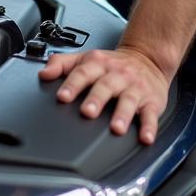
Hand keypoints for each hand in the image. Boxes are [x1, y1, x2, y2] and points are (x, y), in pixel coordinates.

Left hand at [38, 47, 168, 143]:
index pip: (83, 73)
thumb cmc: (112, 64)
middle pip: (105, 86)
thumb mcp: (86, 58)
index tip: (62, 97)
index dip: (72, 85)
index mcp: (98, 64)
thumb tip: (43, 74)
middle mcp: (117, 75)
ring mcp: (135, 88)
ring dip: (122, 114)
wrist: (147, 58)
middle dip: (96, 99)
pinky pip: (151, 114)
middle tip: (87, 112)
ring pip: (128, 100)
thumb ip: (61, 64)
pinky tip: (145, 137)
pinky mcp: (151, 101)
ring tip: (116, 128)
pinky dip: (149, 127)